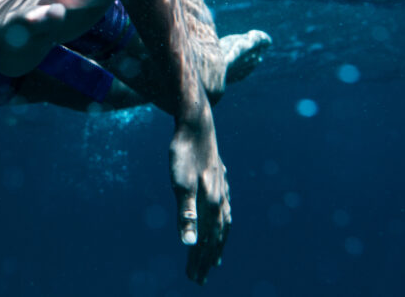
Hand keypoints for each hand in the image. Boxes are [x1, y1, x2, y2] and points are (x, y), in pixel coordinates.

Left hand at [171, 92, 230, 284]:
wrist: (196, 124)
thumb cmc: (184, 154)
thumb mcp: (179, 185)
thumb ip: (186, 215)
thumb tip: (188, 244)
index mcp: (211, 204)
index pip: (206, 241)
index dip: (200, 261)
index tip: (194, 279)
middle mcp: (220, 200)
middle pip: (216, 237)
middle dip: (207, 259)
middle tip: (199, 280)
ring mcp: (222, 190)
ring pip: (223, 225)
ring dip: (217, 245)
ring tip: (214, 261)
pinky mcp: (219, 181)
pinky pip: (225, 210)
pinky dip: (223, 224)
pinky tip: (221, 223)